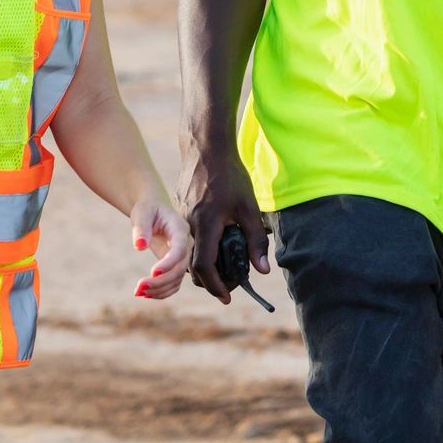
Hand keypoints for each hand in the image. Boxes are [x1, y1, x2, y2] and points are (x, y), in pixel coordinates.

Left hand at [130, 199, 191, 300]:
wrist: (153, 210)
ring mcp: (182, 256)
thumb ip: (141, 229)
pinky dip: (160, 292)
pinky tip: (144, 293)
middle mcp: (186, 244)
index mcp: (180, 229)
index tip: (152, 272)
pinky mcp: (175, 265)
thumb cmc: (147, 210)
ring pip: (177, 280)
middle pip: (180, 269)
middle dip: (161, 281)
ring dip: (159, 290)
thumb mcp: (142, 214)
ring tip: (138, 292)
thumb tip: (140, 246)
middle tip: (139, 287)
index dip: (169, 262)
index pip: (180, 249)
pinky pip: (173, 284)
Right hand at [178, 146, 267, 303]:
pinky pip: (189, 234)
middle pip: (194, 263)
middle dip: (210, 278)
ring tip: (227, 262)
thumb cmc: (230, 175)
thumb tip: (261, 270)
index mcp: (206, 225)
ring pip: (191, 249)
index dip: (216, 286)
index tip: (227, 296)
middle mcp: (189, 225)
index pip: (204, 267)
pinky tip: (218, 237)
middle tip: (229, 283)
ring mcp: (182, 216)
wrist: (206, 146)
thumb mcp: (249, 208)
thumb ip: (256, 240)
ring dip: (206, 260)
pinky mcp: (181, 208)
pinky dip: (202, 243)